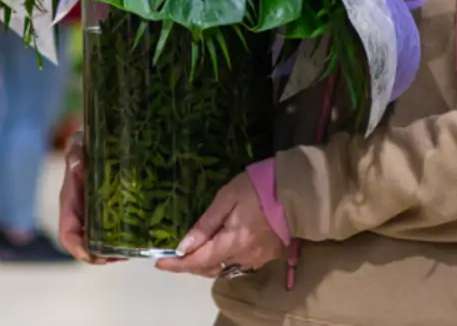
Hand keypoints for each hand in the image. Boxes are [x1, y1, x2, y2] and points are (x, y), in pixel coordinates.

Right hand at [57, 131, 123, 264]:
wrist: (94, 138)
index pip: (67, 234)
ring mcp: (91, 212)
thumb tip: (76, 164)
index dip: (77, 248)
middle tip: (120, 257)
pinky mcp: (105, 208)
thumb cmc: (84, 142)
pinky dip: (117, 241)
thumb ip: (74, 154)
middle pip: (83, 244)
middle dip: (98, 256)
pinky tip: (133, 241)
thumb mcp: (78, 145)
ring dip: (109, 253)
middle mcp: (79, 211)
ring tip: (129, 254)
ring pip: (95, 241)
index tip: (93, 256)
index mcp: (69, 202)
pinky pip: (107, 231)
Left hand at [156, 173, 284, 277]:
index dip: (177, 264)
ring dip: (208, 261)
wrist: (296, 191)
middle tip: (177, 253)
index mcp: (232, 242)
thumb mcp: (227, 197)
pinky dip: (225, 258)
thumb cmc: (259, 187)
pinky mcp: (267, 256)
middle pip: (210, 268)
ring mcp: (257, 258)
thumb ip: (206, 223)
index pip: (198, 261)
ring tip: (198, 248)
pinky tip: (222, 245)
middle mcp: (244, 256)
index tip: (160, 263)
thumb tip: (184, 246)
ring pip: (224, 267)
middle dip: (191, 264)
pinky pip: (239, 263)